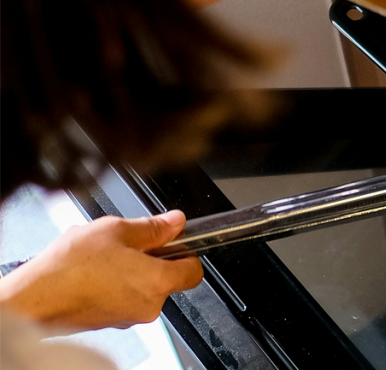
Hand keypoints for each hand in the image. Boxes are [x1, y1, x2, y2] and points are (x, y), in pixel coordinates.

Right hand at [0, 211, 202, 331]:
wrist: (34, 299)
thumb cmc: (71, 268)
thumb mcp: (116, 230)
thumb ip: (152, 227)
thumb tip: (175, 222)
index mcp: (158, 281)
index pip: (194, 271)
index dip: (186, 252)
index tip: (174, 241)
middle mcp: (149, 305)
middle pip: (167, 278)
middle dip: (153, 259)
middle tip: (130, 244)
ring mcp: (129, 317)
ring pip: (143, 288)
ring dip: (132, 271)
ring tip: (105, 257)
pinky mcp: (110, 322)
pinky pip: (124, 298)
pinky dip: (116, 284)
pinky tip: (94, 272)